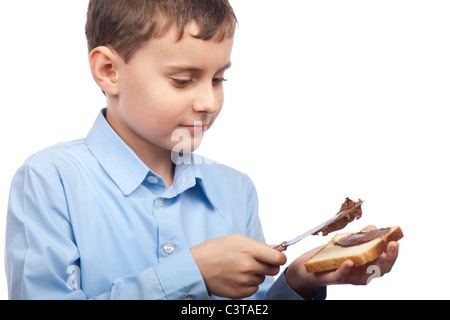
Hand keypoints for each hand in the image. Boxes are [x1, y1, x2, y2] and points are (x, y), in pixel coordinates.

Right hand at [190, 234, 286, 298]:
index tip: (277, 257)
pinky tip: (237, 277)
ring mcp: (244, 280)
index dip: (280, 257)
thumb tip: (277, 248)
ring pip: (262, 279)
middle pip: (273, 270)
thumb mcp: (236, 240)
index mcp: (248, 250)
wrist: (195, 267)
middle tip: (257, 262)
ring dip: (256, 274)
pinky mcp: (239, 292)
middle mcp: (248, 266)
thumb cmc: (214, 250)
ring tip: (240, 268)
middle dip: (269, 265)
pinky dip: (249, 284)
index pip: (278, 258)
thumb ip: (258, 245)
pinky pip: (254, 289)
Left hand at [285, 225, 399, 298]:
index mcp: (366, 265)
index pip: (384, 262)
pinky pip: (341, 276)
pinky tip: (350, 262)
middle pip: (379, 270)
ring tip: (380, 253)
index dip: (392, 253)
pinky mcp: (332, 278)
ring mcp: (348, 277)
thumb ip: (361, 237)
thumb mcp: (347, 244)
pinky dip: (346, 269)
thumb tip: (373, 228)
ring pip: (364, 276)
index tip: (396, 240)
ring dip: (373, 265)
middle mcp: (360, 274)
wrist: (309, 267)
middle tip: (393, 245)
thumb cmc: (331, 255)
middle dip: (389, 258)